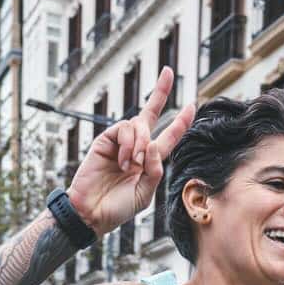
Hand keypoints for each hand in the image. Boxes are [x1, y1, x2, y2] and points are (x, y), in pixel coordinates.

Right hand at [66, 66, 194, 234]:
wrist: (91, 213)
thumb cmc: (117, 208)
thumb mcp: (145, 194)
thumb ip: (155, 171)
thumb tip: (154, 146)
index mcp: (148, 162)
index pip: (168, 136)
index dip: (180, 122)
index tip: (192, 105)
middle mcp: (135, 148)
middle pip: (151, 113)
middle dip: (161, 91)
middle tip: (168, 71)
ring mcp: (119, 143)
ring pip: (139, 125)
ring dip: (141, 143)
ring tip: (131, 165)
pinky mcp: (104, 141)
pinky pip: (124, 129)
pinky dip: (128, 145)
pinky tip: (121, 162)